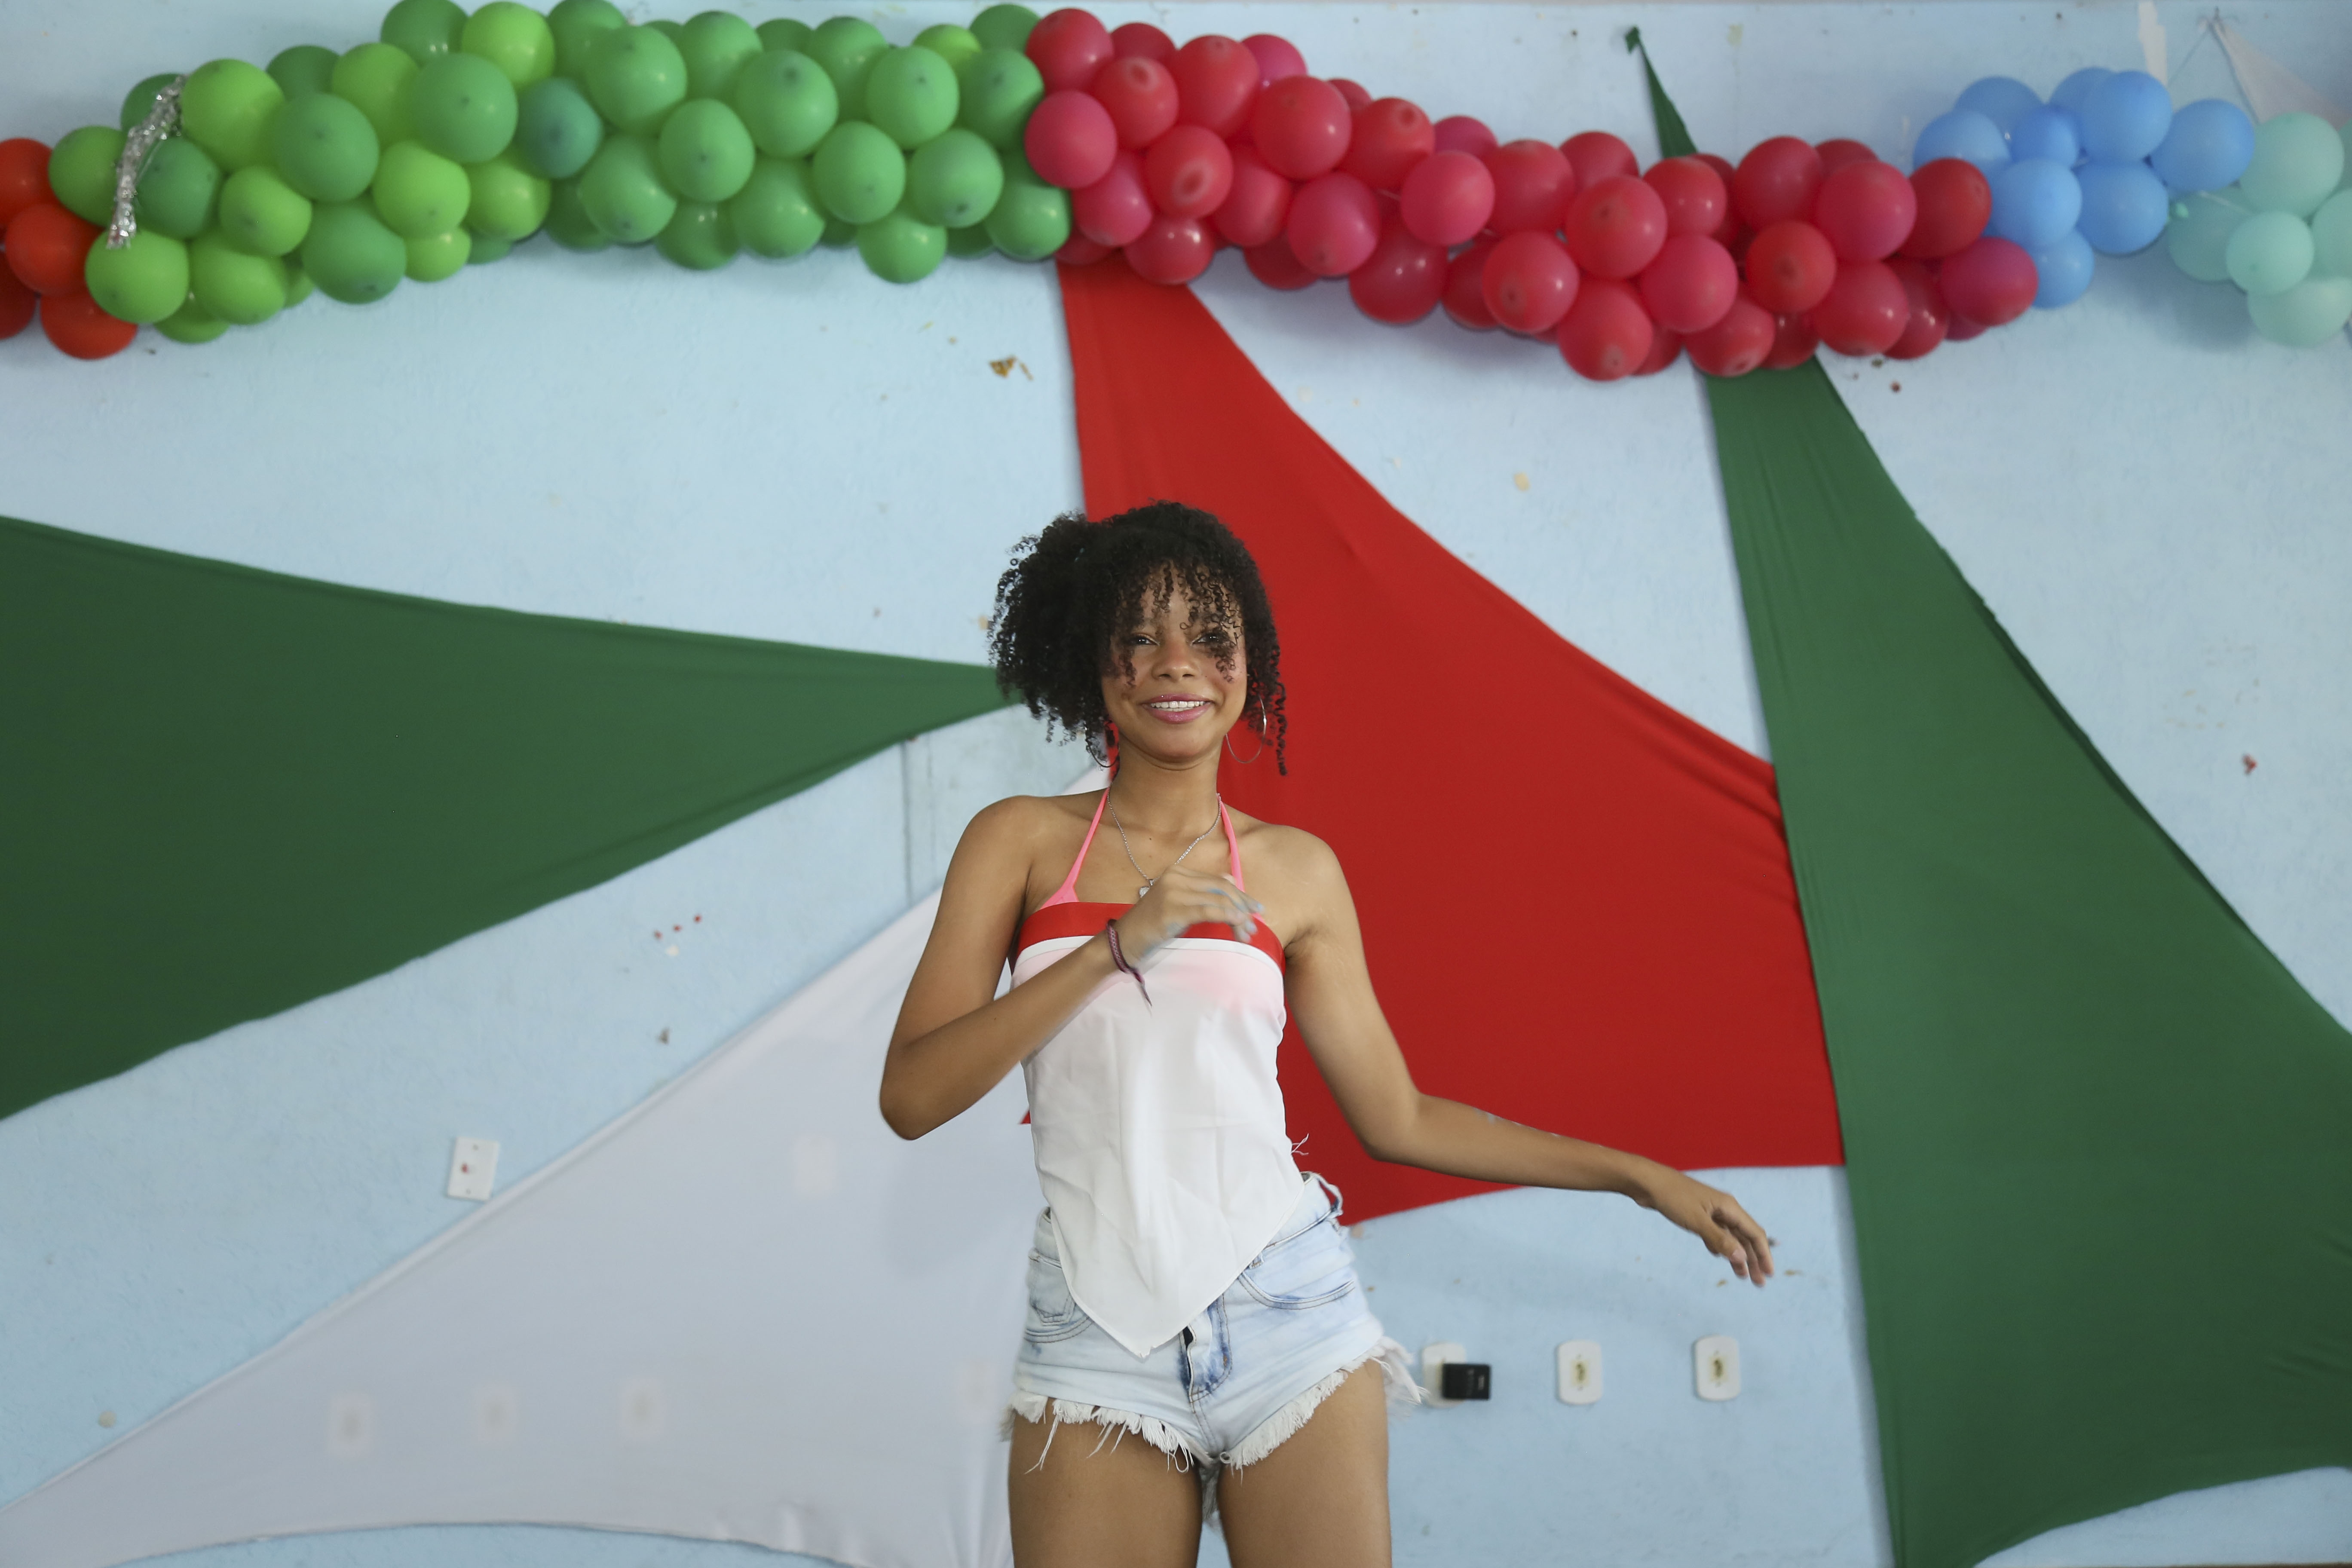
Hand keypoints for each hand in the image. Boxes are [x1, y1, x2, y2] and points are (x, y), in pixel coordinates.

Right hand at [1115, 864, 1262, 957]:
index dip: (1240, 895)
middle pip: (1222, 888)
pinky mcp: (1172, 909)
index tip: (1255, 911)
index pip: (1219, 881)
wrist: (1124, 940)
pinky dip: (1227, 916)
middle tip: (1255, 926)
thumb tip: (1231, 878)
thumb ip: (1203, 890)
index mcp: (1179, 872)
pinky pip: (1207, 910)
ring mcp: (1173, 891)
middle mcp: (1176, 876)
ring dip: (1238, 917)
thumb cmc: (1152, 925)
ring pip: (1218, 900)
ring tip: (1247, 934)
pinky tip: (1238, 924)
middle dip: (1243, 907)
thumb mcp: (1180, 902)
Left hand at [1639, 1168, 1774, 1287]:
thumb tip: (1742, 1258)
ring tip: (1742, 1276)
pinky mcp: (1697, 1214)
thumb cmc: (1672, 1198)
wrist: (1647, 1182)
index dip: (1764, 1254)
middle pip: (1745, 1237)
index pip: (1754, 1233)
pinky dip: (1719, 1246)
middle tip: (1758, 1283)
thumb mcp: (1697, 1221)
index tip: (1769, 1274)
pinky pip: (1714, 1233)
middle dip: (1753, 1260)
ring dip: (1737, 1256)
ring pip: (1730, 1236)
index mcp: (1729, 1207)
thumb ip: (1719, 1239)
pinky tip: (1718, 1257)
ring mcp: (1710, 1211)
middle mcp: (1724, 1208)